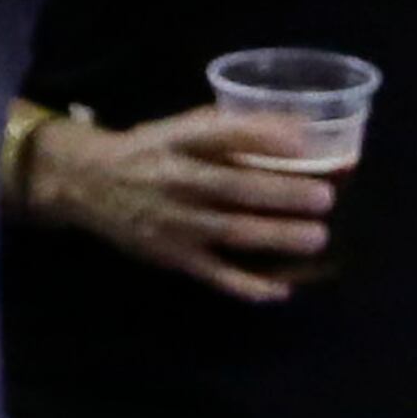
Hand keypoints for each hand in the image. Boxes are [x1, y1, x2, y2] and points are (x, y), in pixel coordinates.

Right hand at [30, 101, 335, 302]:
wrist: (90, 184)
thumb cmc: (152, 151)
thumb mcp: (184, 128)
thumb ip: (235, 128)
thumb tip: (300, 130)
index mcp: (179, 141)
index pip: (222, 134)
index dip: (263, 137)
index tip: (305, 142)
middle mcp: (176, 181)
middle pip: (234, 188)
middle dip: (282, 194)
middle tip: (326, 198)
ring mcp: (175, 223)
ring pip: (231, 231)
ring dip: (275, 236)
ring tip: (316, 237)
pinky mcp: (174, 257)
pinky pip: (215, 274)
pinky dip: (247, 285)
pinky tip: (279, 290)